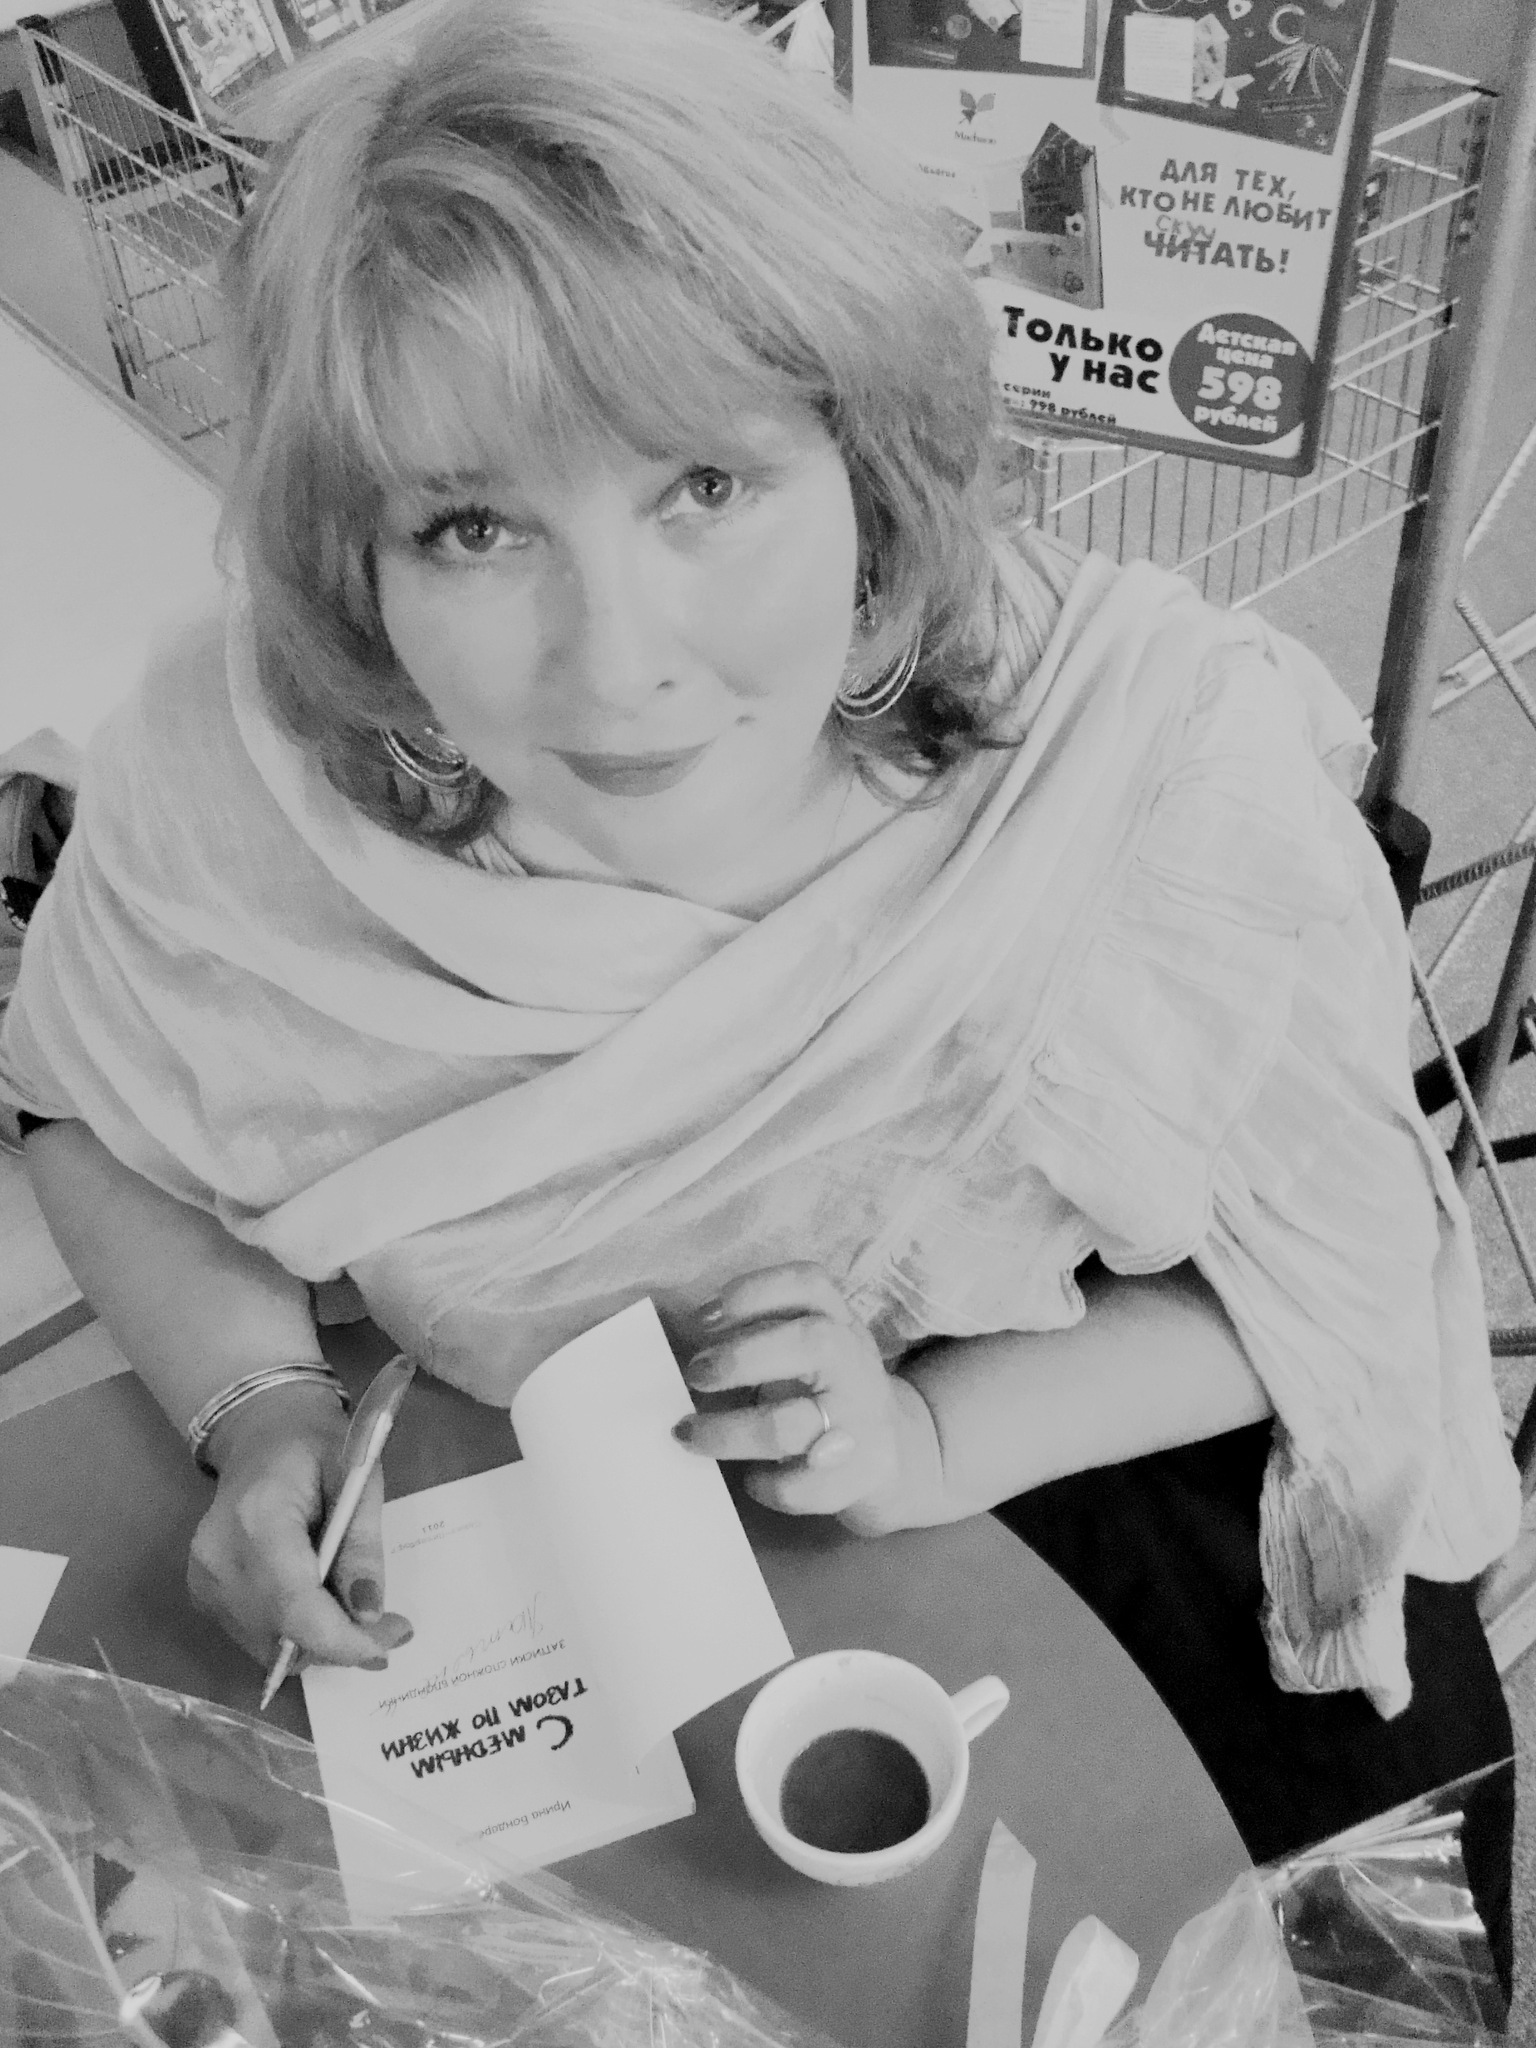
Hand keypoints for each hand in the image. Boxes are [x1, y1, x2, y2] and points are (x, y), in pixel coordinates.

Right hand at [187, 1383, 412, 1673]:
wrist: (263, 1432)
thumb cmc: (316, 1445)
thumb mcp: (356, 1478)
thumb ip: (361, 1544)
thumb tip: (369, 1614)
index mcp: (256, 1519)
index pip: (293, 1605)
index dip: (341, 1639)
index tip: (391, 1640)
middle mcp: (219, 1560)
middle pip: (282, 1634)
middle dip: (343, 1644)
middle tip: (392, 1628)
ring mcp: (203, 1582)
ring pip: (271, 1645)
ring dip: (322, 1643)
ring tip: (362, 1616)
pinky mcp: (203, 1595)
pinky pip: (258, 1636)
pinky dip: (297, 1634)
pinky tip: (325, 1607)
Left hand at [674, 1264, 906, 1517]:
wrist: (897, 1453)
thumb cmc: (828, 1389)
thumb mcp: (811, 1346)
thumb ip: (766, 1335)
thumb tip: (694, 1353)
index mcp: (840, 1321)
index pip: (809, 1284)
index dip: (754, 1293)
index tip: (705, 1317)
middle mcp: (855, 1363)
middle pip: (810, 1343)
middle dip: (740, 1358)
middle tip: (695, 1374)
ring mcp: (862, 1420)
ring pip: (790, 1427)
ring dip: (728, 1433)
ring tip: (689, 1434)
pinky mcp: (862, 1474)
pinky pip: (800, 1485)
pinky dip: (765, 1484)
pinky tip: (753, 1478)